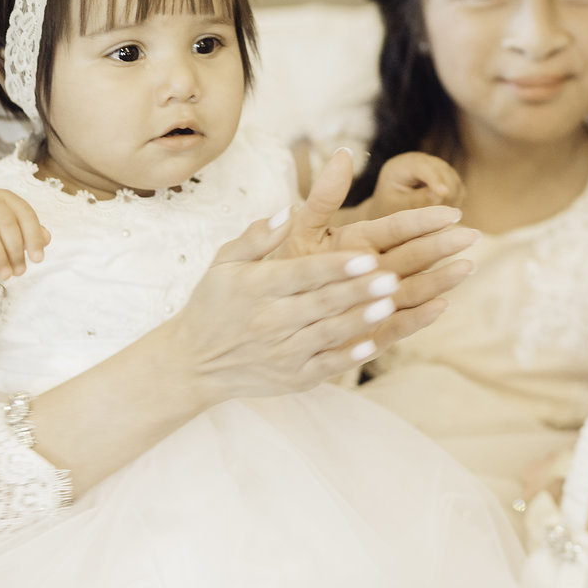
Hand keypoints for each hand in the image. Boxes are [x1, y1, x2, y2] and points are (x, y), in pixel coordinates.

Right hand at [0, 190, 50, 281]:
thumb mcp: (11, 235)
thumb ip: (29, 234)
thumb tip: (46, 238)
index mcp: (3, 197)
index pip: (24, 213)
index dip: (33, 236)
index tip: (38, 259)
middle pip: (5, 222)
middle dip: (16, 250)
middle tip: (20, 272)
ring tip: (6, 276)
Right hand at [173, 149, 476, 402]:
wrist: (194, 363)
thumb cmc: (213, 305)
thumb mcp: (224, 263)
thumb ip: (256, 237)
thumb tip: (286, 209)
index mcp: (255, 288)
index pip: (302, 274)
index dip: (335, 266)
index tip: (366, 255)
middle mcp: (269, 321)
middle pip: (322, 303)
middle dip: (359, 290)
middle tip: (393, 275)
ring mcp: (282, 353)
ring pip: (329, 333)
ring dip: (362, 319)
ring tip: (392, 303)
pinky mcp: (293, 378)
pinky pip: (326, 365)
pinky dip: (350, 355)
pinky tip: (375, 341)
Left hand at [369, 152, 464, 217]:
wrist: (391, 208)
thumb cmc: (389, 207)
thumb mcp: (396, 207)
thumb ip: (415, 201)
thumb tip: (440, 196)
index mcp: (401, 165)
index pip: (421, 166)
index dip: (434, 178)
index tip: (443, 192)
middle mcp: (421, 160)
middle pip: (443, 172)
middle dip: (444, 195)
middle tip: (435, 218)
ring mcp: (436, 166)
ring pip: (454, 181)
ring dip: (450, 201)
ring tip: (435, 217)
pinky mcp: (447, 177)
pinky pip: (459, 189)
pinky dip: (454, 202)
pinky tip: (441, 213)